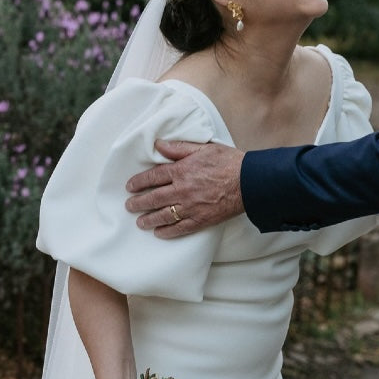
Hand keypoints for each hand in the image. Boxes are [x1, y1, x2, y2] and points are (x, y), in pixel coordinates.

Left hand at [125, 140, 244, 237]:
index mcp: (181, 170)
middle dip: (138, 203)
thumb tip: (158, 145)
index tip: (130, 186)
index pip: (153, 177)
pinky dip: (168, 232)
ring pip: (163, 215)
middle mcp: (182, 190)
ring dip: (149, 219)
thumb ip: (179, 148)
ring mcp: (191, 207)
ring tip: (140, 222)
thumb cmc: (228, 162)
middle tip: (129, 206)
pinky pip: (180, 228)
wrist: (249, 182)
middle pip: (154, 198)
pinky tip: (159, 233)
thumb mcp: (203, 148)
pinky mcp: (201, 219)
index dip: (138, 182)